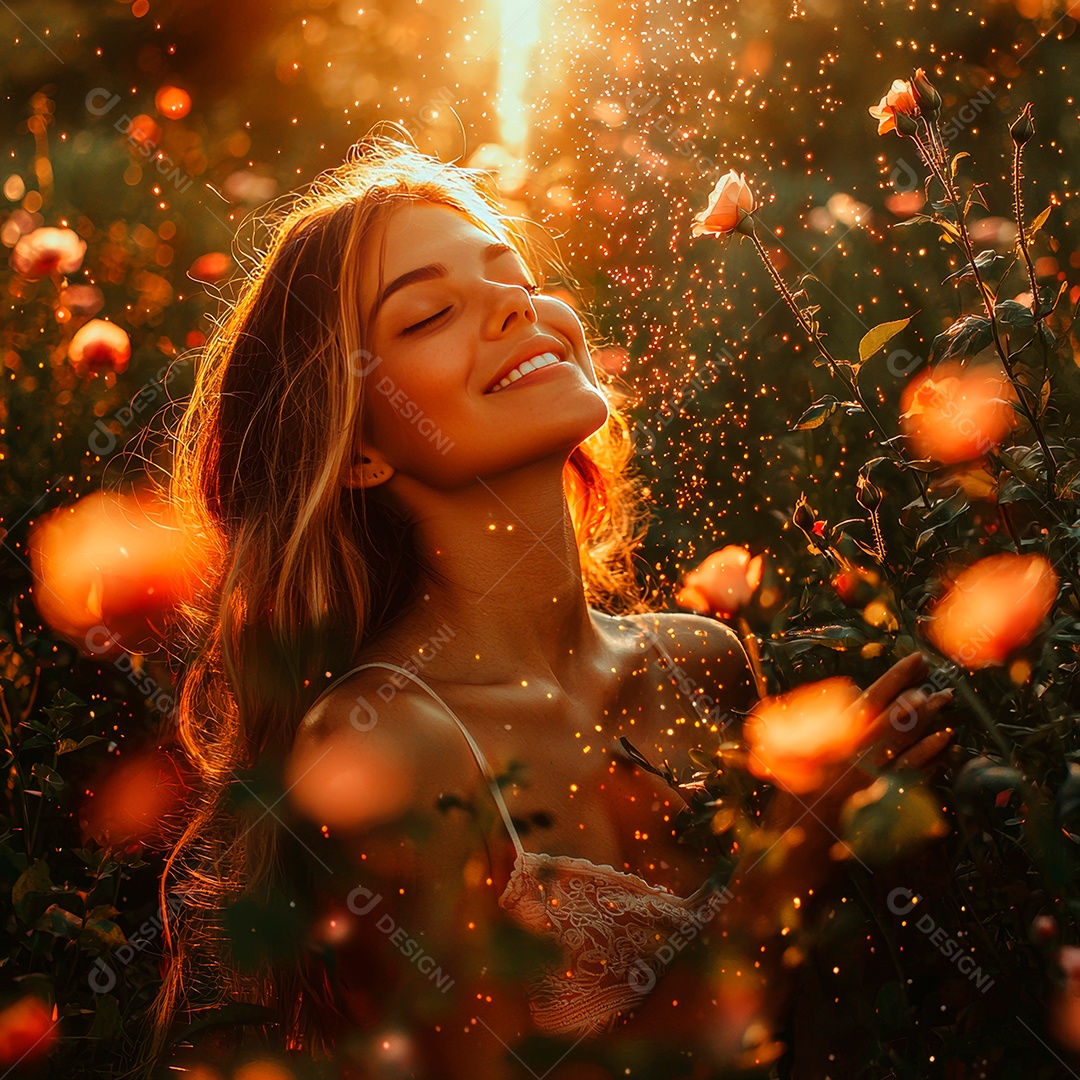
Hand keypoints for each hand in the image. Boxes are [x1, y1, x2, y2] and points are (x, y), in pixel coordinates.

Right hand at [765, 652, 954, 829]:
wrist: (796, 843)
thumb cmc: (794, 798)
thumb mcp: (795, 753)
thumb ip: (821, 724)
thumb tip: (851, 694)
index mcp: (833, 737)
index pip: (871, 698)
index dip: (896, 677)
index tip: (917, 660)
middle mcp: (855, 753)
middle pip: (895, 718)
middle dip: (921, 699)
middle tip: (942, 684)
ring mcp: (872, 776)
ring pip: (908, 743)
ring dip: (930, 722)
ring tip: (947, 705)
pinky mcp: (883, 798)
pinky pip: (915, 773)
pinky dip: (933, 757)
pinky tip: (948, 744)